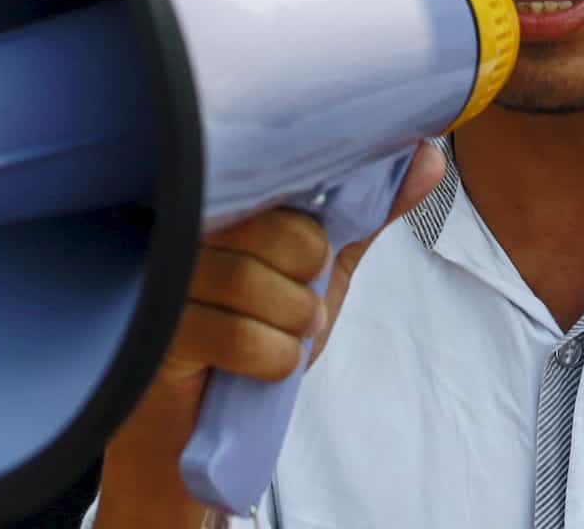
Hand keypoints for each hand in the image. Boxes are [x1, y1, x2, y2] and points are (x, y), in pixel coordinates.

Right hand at [96, 143, 446, 527]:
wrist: (200, 425)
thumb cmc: (253, 335)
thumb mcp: (320, 271)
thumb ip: (365, 215)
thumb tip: (429, 158)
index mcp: (219, 200)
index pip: (272, 178)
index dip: (311, 224)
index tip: (319, 256)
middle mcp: (180, 229)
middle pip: (265, 227)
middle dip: (307, 274)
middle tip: (304, 302)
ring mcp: (160, 282)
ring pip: (248, 280)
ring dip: (293, 320)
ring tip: (289, 334)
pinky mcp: (153, 336)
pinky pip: (235, 336)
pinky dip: (274, 358)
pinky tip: (267, 368)